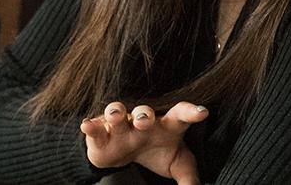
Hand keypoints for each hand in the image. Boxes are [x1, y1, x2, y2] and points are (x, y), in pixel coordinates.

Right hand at [81, 101, 208, 184]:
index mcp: (166, 126)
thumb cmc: (158, 152)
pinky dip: (91, 126)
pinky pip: (95, 127)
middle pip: (144, 113)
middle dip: (143, 115)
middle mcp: (143, 122)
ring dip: (115, 112)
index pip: (181, 115)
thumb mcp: (178, 165)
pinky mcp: (101, 134)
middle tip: (144, 121)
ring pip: (116, 113)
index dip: (191, 112)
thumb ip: (190, 178)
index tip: (202, 112)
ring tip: (115, 116)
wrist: (126, 155)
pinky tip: (87, 124)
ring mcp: (121, 126)